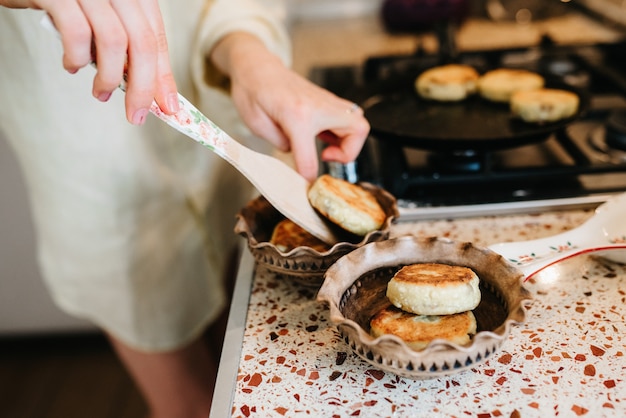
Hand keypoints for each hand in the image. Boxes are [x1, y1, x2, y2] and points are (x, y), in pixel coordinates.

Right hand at [2, 0, 178, 123]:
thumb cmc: (66, 0)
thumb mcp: (103, 17)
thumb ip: (126, 44)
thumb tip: (149, 86)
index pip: (156, 36)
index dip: (164, 75)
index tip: (168, 106)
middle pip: (143, 42)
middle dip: (144, 87)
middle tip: (136, 114)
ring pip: (114, 41)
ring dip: (110, 78)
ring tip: (101, 93)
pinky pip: (77, 33)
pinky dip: (77, 58)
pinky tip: (71, 65)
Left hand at [210, 32, 369, 181]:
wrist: (256, 66)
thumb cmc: (253, 91)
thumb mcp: (256, 124)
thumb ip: (280, 143)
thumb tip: (299, 155)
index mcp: (296, 115)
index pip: (309, 157)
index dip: (308, 176)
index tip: (307, 185)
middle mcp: (317, 106)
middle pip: (357, 129)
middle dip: (349, 152)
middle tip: (326, 157)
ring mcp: (326, 101)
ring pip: (359, 123)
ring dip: (349, 142)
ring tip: (327, 147)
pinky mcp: (328, 100)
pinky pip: (349, 118)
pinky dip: (343, 133)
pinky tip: (323, 136)